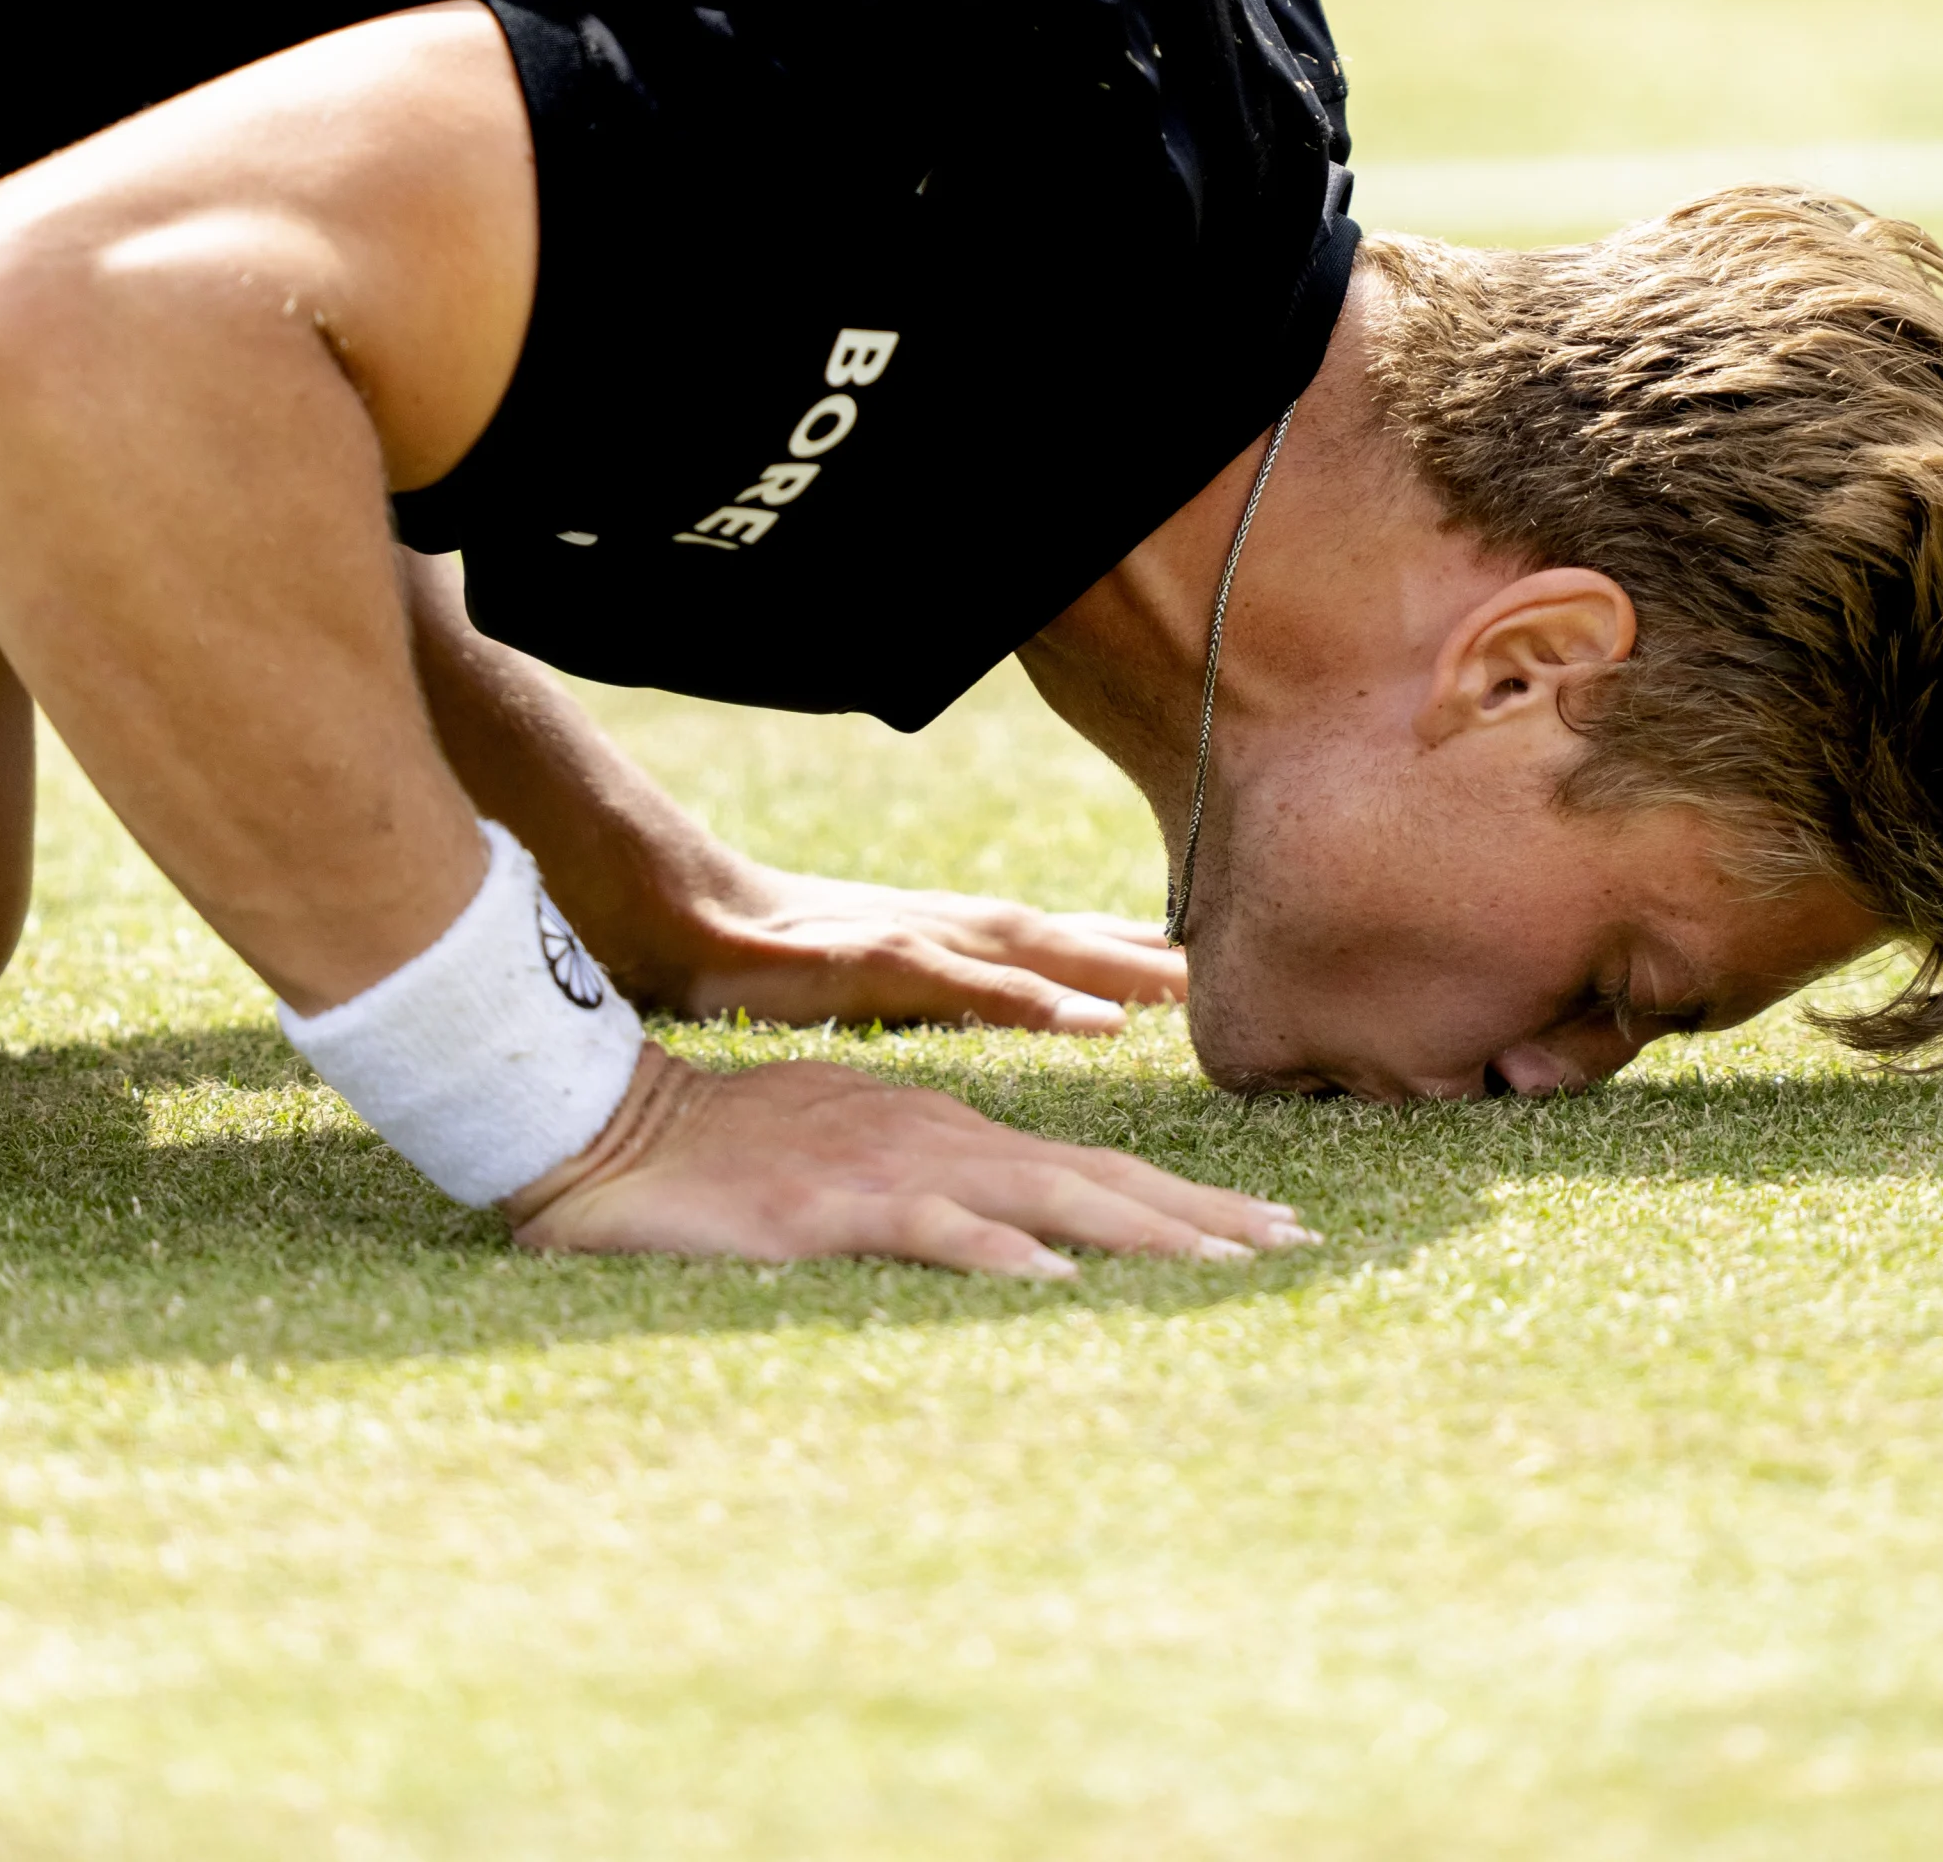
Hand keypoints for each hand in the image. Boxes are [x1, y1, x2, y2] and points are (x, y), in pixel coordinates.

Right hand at [505, 1044, 1310, 1275]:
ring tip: (1226, 1261)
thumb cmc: (723, 1156)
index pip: (1094, 1167)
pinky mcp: (835, 1200)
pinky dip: (998, 1254)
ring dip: (1144, 1227)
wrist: (610, 1127)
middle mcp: (946, 1138)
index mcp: (953, 1132)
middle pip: (1102, 1176)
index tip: (1267, 1229)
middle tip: (1295, 1244)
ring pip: (1048, 1194)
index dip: (1184, 1198)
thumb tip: (1003, 1241)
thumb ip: (927, 1194)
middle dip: (1205, 1213)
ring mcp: (895, 1164)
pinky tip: (1055, 1283)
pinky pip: (934, 1228)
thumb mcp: (849, 1164)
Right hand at [657, 867, 1186, 1035]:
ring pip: (1046, 958)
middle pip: (1083, 946)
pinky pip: (973, 987)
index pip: (1079, 949)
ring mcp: (924, 941)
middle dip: (1167, 967)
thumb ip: (957, 995)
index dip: (1155, 964)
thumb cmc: (784, 961)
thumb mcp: (888, 984)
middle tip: (1256, 986)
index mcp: (966, 941)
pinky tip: (1093, 1019)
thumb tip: (1018, 1020)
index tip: (1236, 985)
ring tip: (1199, 994)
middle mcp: (961, 931)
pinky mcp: (879, 964)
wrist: (686, 922)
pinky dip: (1037, 1001)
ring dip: (1125, 974)